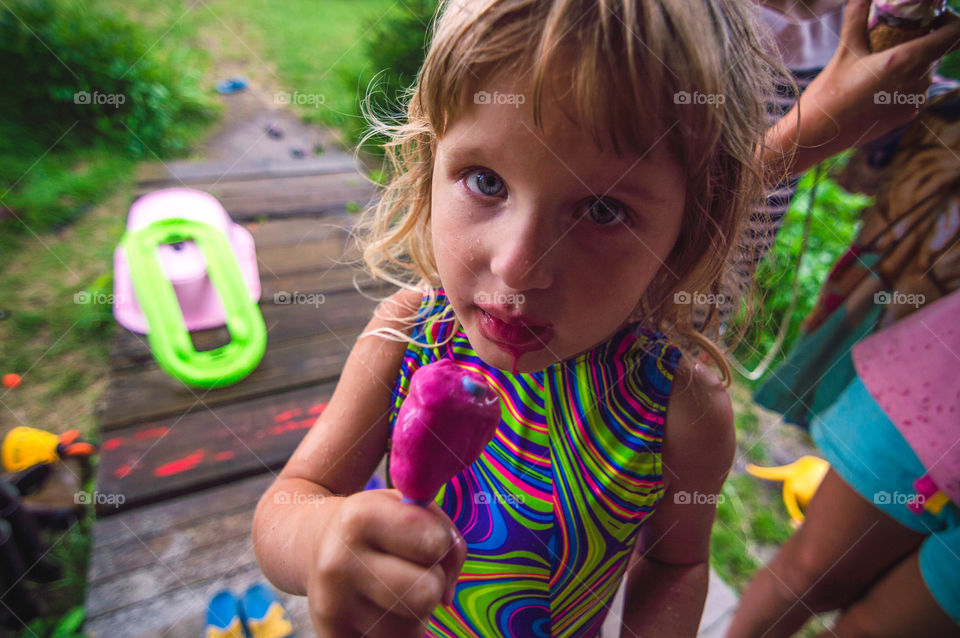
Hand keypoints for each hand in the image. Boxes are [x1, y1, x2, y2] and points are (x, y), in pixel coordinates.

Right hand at [306, 489, 466, 637]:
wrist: (315, 546)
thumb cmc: (376, 525)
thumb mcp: (407, 507)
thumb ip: (444, 534)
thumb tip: (446, 599)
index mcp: (359, 518)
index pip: (435, 543)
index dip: (440, 541)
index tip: (420, 538)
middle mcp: (338, 563)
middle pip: (426, 593)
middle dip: (431, 582)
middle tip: (412, 570)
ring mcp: (332, 606)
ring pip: (413, 628)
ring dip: (415, 611)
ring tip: (392, 589)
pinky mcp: (333, 637)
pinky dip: (398, 630)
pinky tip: (380, 609)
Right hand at [766, 0, 959, 176]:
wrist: (818, 135)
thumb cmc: (829, 93)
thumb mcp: (845, 50)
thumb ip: (858, 17)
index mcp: (907, 60)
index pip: (955, 33)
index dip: (948, 20)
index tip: (931, 17)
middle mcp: (918, 81)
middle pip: (938, 51)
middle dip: (923, 40)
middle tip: (895, 37)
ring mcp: (915, 101)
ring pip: (926, 71)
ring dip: (912, 62)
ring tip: (881, 63)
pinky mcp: (907, 115)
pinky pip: (915, 90)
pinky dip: (904, 82)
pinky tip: (877, 87)